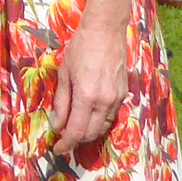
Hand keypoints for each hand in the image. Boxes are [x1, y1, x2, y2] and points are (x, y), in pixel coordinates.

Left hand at [50, 18, 127, 156]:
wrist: (105, 31)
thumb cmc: (80, 49)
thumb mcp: (64, 75)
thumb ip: (61, 103)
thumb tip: (58, 125)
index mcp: (86, 96)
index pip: (76, 131)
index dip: (66, 144)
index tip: (57, 149)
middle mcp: (104, 101)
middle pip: (91, 134)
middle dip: (76, 140)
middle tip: (63, 139)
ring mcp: (117, 98)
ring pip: (103, 127)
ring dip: (88, 132)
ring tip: (75, 128)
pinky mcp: (123, 93)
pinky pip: (111, 116)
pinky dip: (99, 121)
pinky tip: (89, 116)